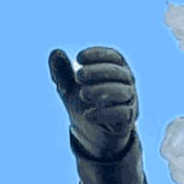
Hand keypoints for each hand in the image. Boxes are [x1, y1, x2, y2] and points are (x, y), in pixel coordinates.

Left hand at [49, 44, 139, 163]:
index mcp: (115, 68)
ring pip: (123, 92)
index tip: (79, 58)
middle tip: (78, 76)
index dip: (98, 54)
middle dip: (98, 72)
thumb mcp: (69, 87)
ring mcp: (129, 100)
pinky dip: (105, 114)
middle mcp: (126, 82)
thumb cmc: (84, 101)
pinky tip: (88, 115)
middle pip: (119, 72)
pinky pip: (123, 114)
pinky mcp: (127, 119)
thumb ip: (62, 72)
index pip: (113, 56)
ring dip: (103, 91)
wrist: (91, 130)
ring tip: (83, 94)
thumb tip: (55, 53)